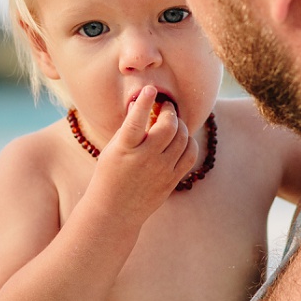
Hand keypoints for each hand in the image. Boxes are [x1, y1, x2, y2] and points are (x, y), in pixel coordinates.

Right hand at [91, 87, 197, 218]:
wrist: (115, 211)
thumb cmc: (110, 174)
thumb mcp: (113, 148)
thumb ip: (128, 128)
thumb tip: (142, 103)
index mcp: (124, 149)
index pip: (136, 121)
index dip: (144, 103)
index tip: (150, 89)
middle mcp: (144, 159)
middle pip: (168, 127)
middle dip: (169, 111)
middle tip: (165, 106)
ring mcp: (161, 171)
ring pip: (182, 138)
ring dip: (180, 124)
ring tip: (173, 121)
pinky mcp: (172, 180)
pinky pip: (190, 154)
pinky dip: (189, 141)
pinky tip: (181, 138)